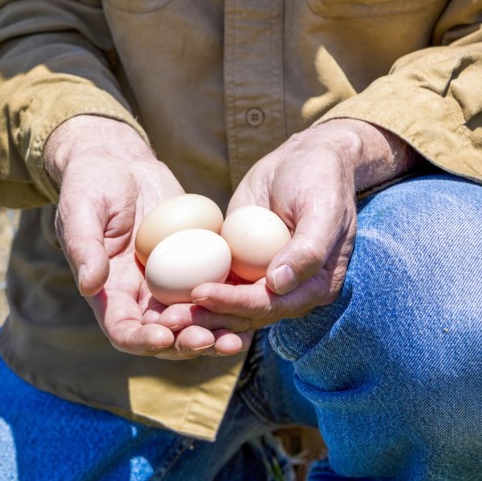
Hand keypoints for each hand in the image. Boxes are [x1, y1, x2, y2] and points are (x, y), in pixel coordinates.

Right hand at [47, 115, 222, 358]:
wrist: (118, 162)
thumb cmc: (90, 184)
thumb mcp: (81, 211)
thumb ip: (84, 248)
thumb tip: (91, 287)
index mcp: (108, 292)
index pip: (123, 330)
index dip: (142, 340)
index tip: (164, 335)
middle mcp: (139, 296)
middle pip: (164, 335)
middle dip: (186, 344)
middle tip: (209, 339)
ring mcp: (168, 284)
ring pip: (194, 321)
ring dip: (214, 333)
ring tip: (237, 337)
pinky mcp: (194, 265)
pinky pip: (214, 290)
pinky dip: (232, 304)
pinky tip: (254, 305)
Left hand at [152, 118, 419, 340]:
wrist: (303, 160)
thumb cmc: (318, 181)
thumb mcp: (321, 209)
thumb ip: (308, 249)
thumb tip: (278, 284)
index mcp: (315, 287)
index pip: (269, 305)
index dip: (234, 304)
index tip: (200, 293)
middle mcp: (288, 293)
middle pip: (244, 315)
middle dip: (207, 320)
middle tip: (169, 318)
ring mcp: (262, 283)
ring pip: (225, 307)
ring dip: (195, 314)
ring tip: (161, 316)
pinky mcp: (240, 269)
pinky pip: (215, 283)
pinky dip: (190, 292)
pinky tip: (161, 296)